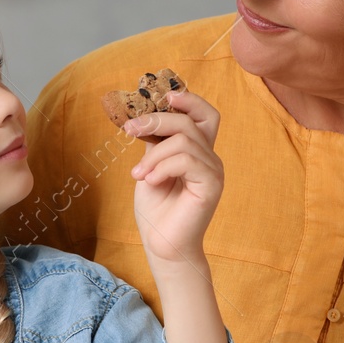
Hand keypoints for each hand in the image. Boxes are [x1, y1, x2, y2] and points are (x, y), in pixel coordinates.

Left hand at [123, 90, 222, 266]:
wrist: (161, 245)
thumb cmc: (156, 210)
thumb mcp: (150, 167)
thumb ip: (156, 143)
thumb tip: (148, 116)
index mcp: (198, 151)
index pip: (205, 114)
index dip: (188, 100)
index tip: (163, 97)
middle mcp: (210, 158)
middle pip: (189, 121)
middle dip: (156, 120)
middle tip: (130, 131)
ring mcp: (213, 171)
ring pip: (183, 140)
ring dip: (154, 155)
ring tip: (139, 174)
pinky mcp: (211, 185)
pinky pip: (186, 160)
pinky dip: (162, 167)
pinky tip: (150, 181)